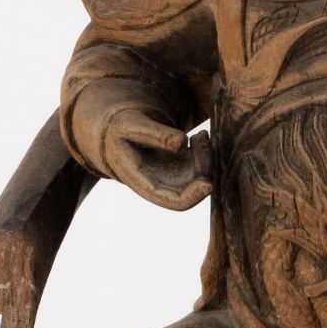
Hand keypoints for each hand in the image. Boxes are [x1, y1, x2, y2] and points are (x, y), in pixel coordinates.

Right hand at [94, 101, 211, 210]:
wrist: (117, 131)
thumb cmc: (122, 128)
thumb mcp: (133, 126)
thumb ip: (155, 134)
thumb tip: (182, 142)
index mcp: (144, 182)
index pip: (174, 201)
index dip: (194, 197)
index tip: (209, 183)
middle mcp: (161, 184)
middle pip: (192, 188)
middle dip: (204, 168)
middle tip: (202, 140)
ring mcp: (172, 176)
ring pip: (199, 176)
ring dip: (206, 157)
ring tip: (201, 135)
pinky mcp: (180, 165)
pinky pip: (200, 164)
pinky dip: (204, 151)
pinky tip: (200, 136)